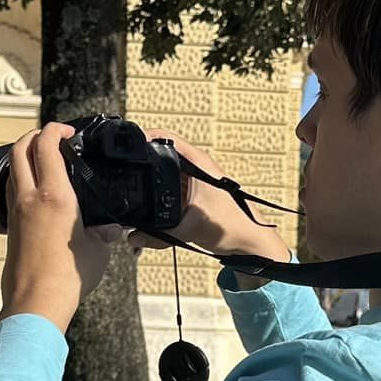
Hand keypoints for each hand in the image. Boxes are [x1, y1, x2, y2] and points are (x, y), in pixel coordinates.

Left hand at [0, 124, 121, 331]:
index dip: (56, 129)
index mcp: (55, 195)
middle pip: (21, 148)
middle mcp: (30, 197)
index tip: (67, 131)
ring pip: (13, 168)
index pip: (47, 145)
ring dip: (25, 156)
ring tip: (45, 162)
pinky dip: (21, 180)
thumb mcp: (98, 250)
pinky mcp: (9, 227)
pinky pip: (11, 192)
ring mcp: (16, 211)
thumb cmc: (68, 277)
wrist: (36, 302)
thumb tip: (113, 227)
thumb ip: (106, 232)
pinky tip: (35, 193)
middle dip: (34, 135)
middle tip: (52, 139)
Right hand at [131, 134, 291, 279]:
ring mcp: (199, 179)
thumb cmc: (232, 228)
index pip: (166, 139)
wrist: (251, 242)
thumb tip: (134, 237)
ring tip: (141, 193)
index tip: (130, 146)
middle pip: (164, 157)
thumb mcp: (188, 230)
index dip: (145, 139)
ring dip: (156, 183)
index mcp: (198, 164)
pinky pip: (175, 188)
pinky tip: (156, 207)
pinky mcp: (198, 192)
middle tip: (129, 175)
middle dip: (146, 166)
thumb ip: (157, 235)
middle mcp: (199, 167)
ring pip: (168, 174)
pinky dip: (165, 195)